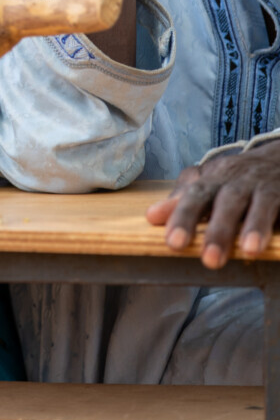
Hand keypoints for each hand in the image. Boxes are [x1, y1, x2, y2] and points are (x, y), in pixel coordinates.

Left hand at [146, 142, 279, 267]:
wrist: (278, 159)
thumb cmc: (236, 178)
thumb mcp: (209, 184)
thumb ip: (183, 200)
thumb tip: (152, 216)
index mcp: (214, 178)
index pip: (195, 196)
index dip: (184, 218)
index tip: (173, 243)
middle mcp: (239, 180)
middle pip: (227, 201)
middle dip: (218, 230)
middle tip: (209, 260)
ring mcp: (264, 186)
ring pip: (259, 204)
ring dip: (254, 226)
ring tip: (248, 251)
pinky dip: (276, 225)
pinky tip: (271, 244)